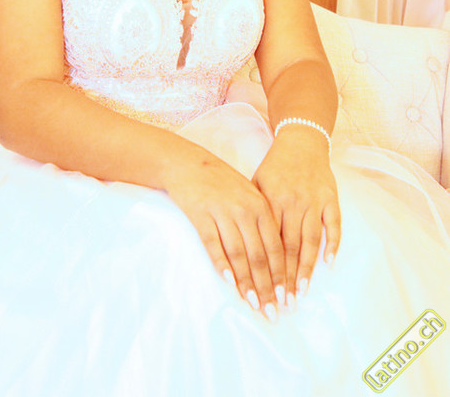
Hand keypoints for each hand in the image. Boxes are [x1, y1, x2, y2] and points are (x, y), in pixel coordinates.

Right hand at [166, 154, 284, 319]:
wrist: (189, 164)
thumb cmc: (222, 183)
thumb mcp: (248, 196)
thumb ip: (262, 222)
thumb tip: (275, 260)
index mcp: (261, 206)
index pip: (276, 247)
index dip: (281, 276)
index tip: (285, 299)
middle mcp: (245, 210)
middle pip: (259, 255)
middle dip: (267, 287)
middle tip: (272, 312)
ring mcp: (223, 212)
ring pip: (239, 254)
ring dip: (247, 283)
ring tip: (253, 305)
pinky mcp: (201, 215)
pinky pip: (213, 244)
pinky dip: (222, 264)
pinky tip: (229, 282)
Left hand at [251, 127, 340, 307]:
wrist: (301, 142)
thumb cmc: (275, 166)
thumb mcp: (256, 183)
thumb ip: (250, 211)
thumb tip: (237, 242)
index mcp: (271, 200)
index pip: (268, 242)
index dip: (266, 269)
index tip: (263, 291)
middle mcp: (293, 202)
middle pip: (289, 247)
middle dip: (286, 278)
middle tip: (282, 303)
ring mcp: (313, 200)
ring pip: (310, 240)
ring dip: (306, 269)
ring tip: (301, 292)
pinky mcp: (330, 198)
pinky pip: (333, 225)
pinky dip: (332, 245)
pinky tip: (328, 265)